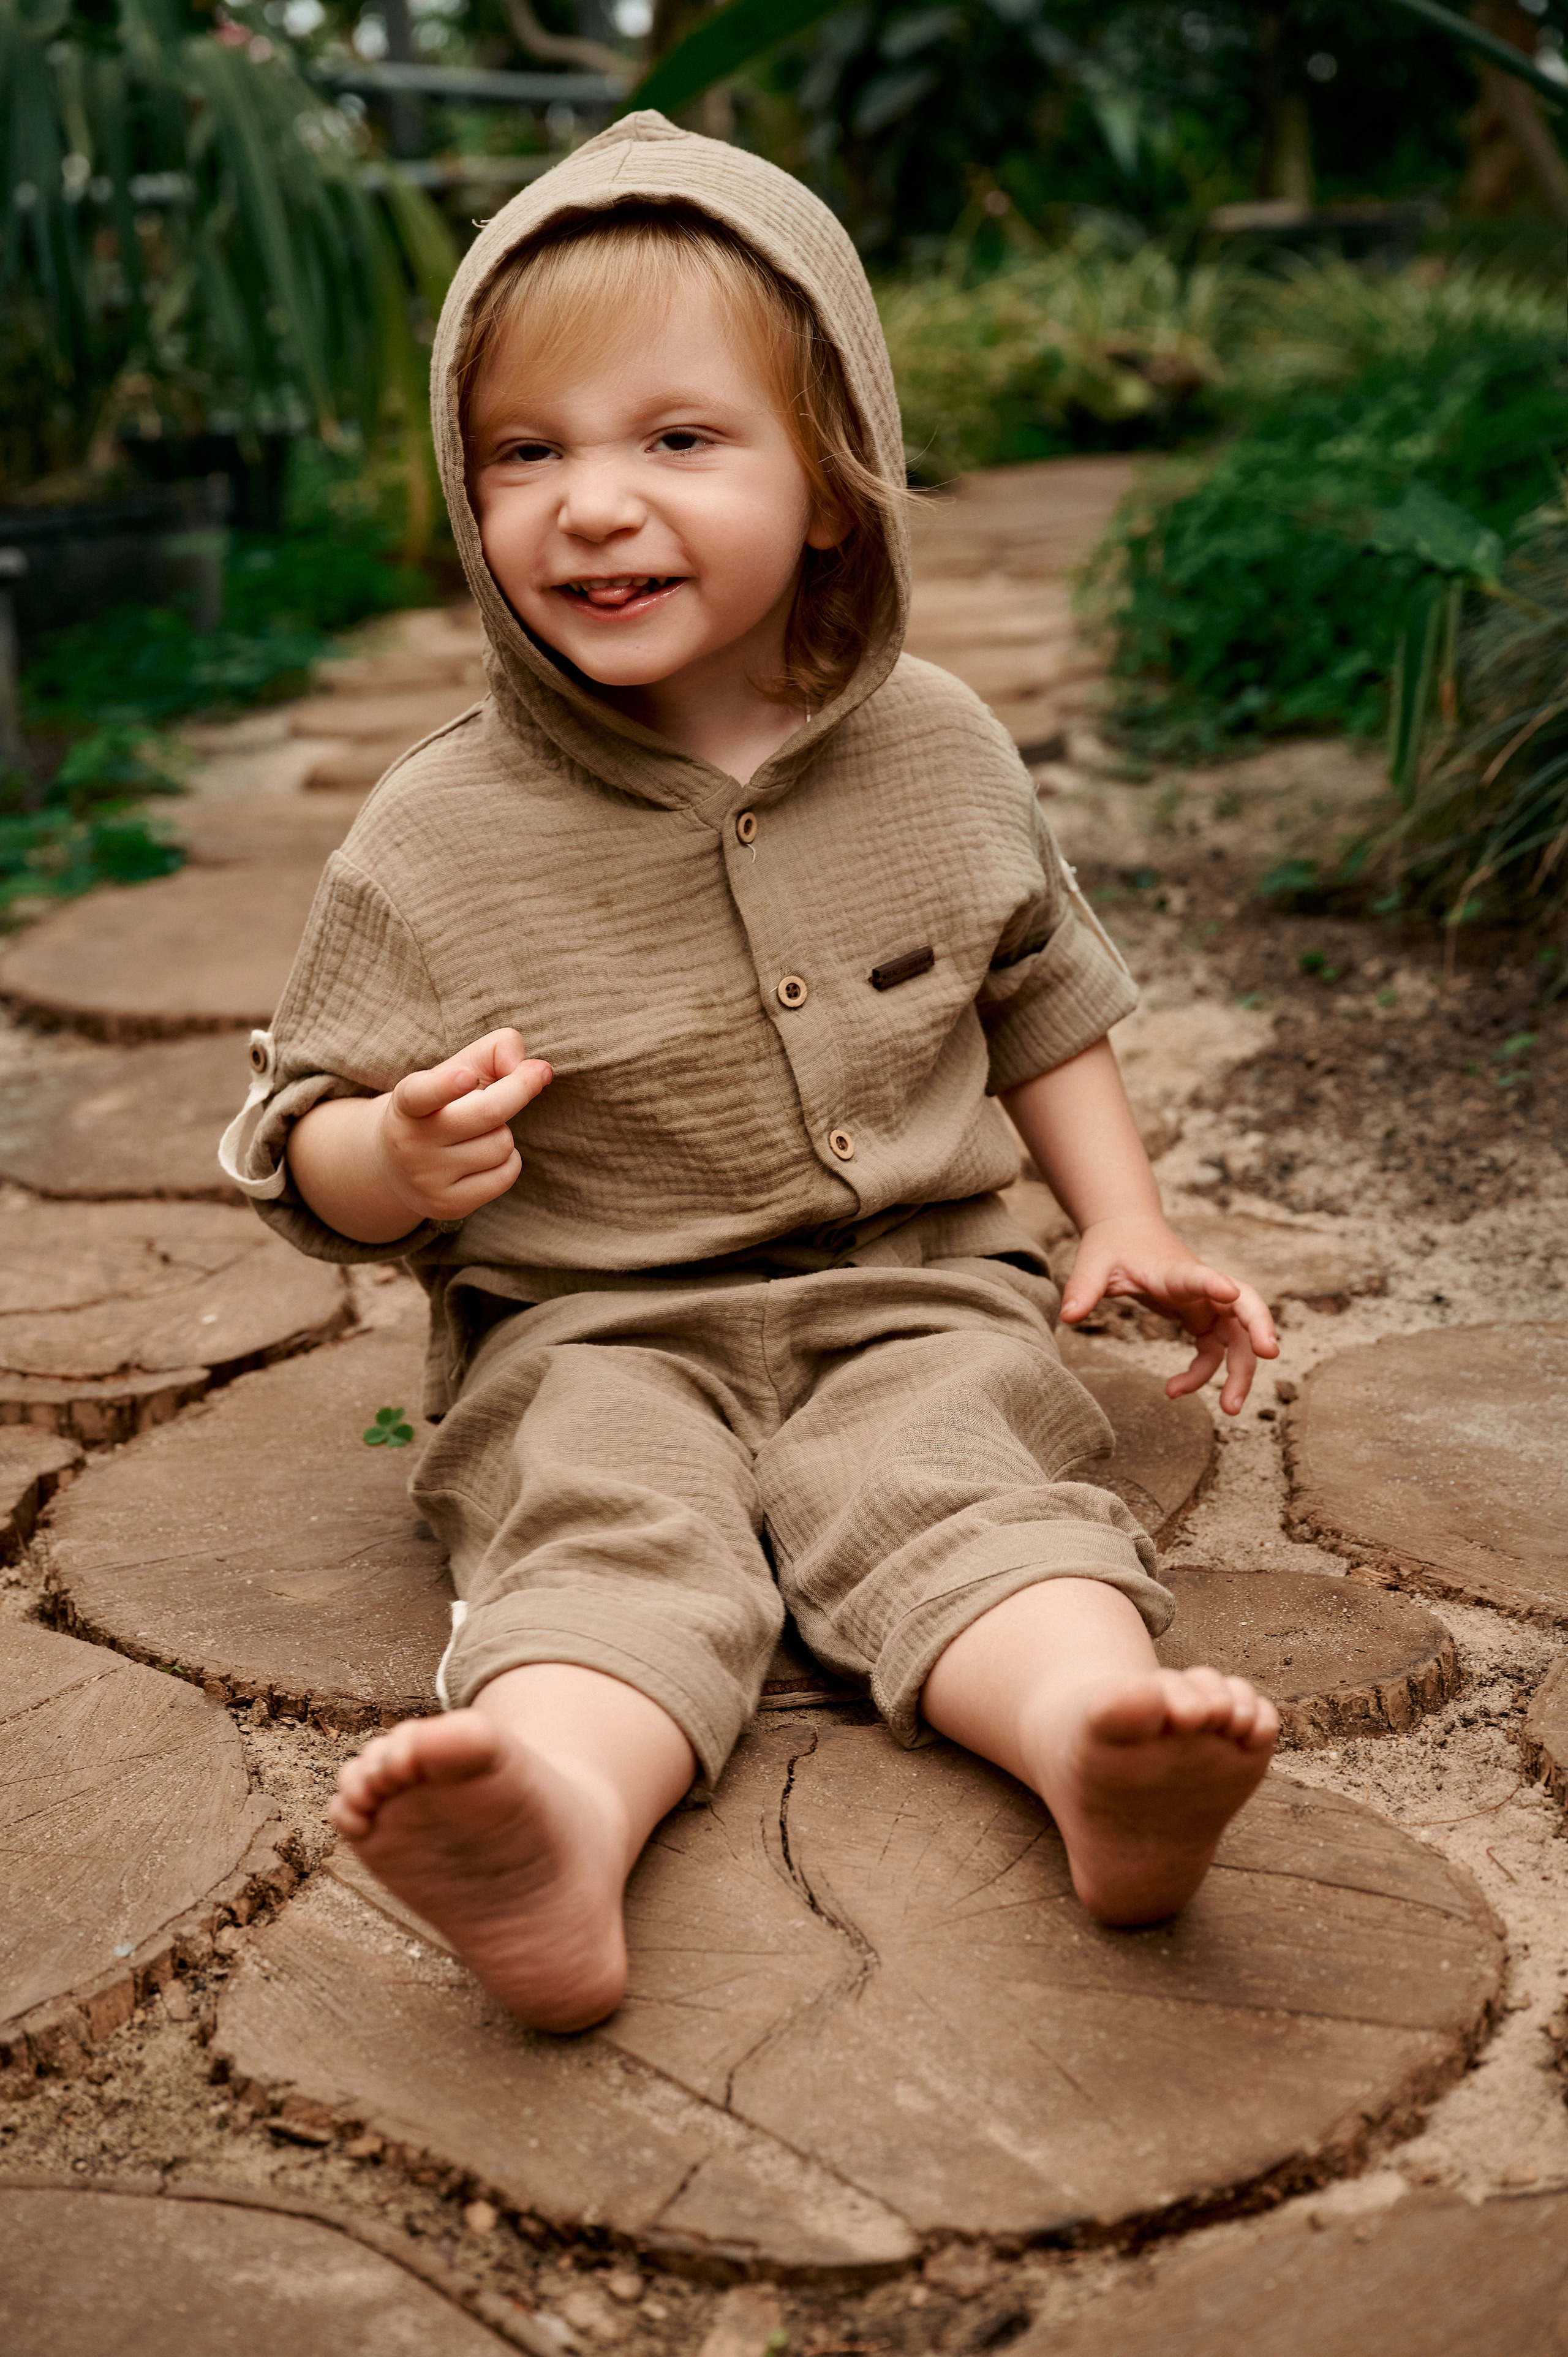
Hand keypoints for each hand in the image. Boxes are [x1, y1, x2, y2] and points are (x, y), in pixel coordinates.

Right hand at [374, 1028, 551, 1224]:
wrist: (395, 1166)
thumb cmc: (440, 1106)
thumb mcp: (457, 1069)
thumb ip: (494, 1052)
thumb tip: (536, 1069)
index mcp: (406, 1103)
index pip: (421, 1094)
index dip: (445, 1085)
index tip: (466, 1076)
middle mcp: (411, 1142)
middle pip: (488, 1113)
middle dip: (519, 1090)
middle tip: (536, 1074)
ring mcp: (428, 1179)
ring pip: (501, 1144)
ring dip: (503, 1132)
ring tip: (478, 1133)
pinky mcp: (448, 1205)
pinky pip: (506, 1175)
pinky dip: (508, 1160)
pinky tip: (484, 1157)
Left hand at [1060, 1213, 1277, 1416]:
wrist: (1127, 1232)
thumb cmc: (1112, 1246)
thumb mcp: (1093, 1263)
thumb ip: (1083, 1288)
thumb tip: (1066, 1316)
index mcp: (1175, 1271)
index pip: (1200, 1276)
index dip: (1215, 1284)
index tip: (1231, 1293)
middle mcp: (1201, 1287)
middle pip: (1245, 1307)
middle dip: (1258, 1331)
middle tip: (1268, 1357)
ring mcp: (1206, 1304)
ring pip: (1238, 1338)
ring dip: (1239, 1371)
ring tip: (1229, 1408)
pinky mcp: (1201, 1318)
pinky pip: (1213, 1352)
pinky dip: (1201, 1375)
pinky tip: (1172, 1391)